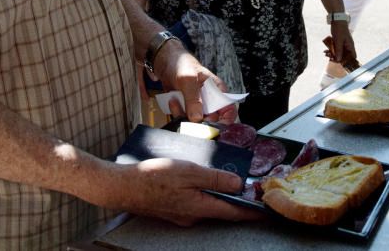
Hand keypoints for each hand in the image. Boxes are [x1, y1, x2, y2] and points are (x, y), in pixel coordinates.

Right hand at [109, 159, 263, 224]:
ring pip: (207, 206)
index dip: (251, 212)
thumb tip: (238, 184)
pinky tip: (200, 181)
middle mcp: (193, 216)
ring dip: (219, 196)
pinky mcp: (173, 209)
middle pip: (222, 210)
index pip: (233, 213)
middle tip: (249, 189)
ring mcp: (182, 215)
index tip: (265, 210)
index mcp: (200, 208)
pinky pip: (195, 203)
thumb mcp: (189, 172)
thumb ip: (215, 178)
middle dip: (236, 201)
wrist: (123, 187)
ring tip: (227, 181)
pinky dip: (204, 194)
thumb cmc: (154, 177)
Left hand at [155, 41, 224, 123]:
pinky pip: (184, 119)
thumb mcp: (188, 79)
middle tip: (186, 114)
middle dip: (198, 120)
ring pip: (196, 122)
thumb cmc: (181, 64)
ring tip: (175, 101)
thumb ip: (193, 99)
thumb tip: (197, 118)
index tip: (210, 126)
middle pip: (211, 121)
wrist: (165, 62)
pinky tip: (172, 101)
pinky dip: (177, 113)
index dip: (224, 121)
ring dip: (184, 116)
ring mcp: (198, 106)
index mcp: (218, 91)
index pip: (229, 111)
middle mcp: (210, 101)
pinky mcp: (187, 109)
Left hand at [327, 22, 356, 68]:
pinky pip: (335, 49)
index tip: (341, 63)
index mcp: (350, 46)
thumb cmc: (340, 30)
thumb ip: (339, 51)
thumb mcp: (338, 41)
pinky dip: (331, 50)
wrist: (337, 20)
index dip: (348, 61)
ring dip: (332, 54)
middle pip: (344, 56)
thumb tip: (338, 60)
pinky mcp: (338, 42)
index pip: (352, 57)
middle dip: (337, 58)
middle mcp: (348, 46)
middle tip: (330, 58)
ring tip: (326, 54)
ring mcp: (343, 44)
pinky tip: (325, 51)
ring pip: (339, 52)